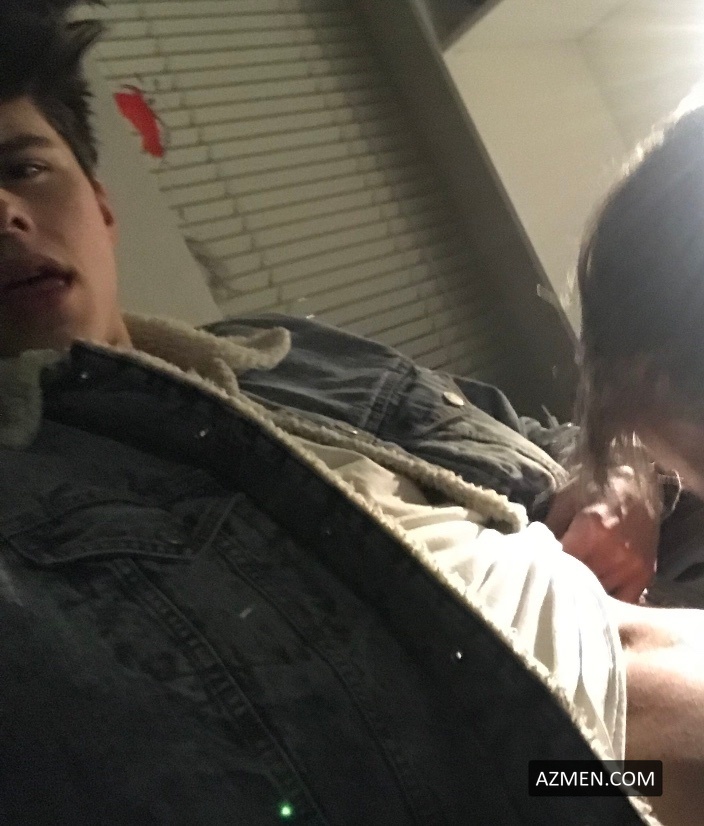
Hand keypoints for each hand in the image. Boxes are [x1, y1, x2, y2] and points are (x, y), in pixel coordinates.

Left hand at [545, 478, 659, 602]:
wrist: (636, 481)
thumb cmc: (594, 487)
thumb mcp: (564, 502)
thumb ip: (550, 532)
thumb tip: (532, 555)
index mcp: (590, 533)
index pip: (560, 566)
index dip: (546, 570)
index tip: (536, 571)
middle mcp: (613, 553)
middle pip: (579, 584)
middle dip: (564, 583)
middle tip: (551, 582)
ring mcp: (631, 567)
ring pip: (599, 595)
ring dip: (584, 595)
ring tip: (571, 590)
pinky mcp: (645, 574)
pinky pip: (623, 600)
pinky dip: (609, 601)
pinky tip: (595, 597)